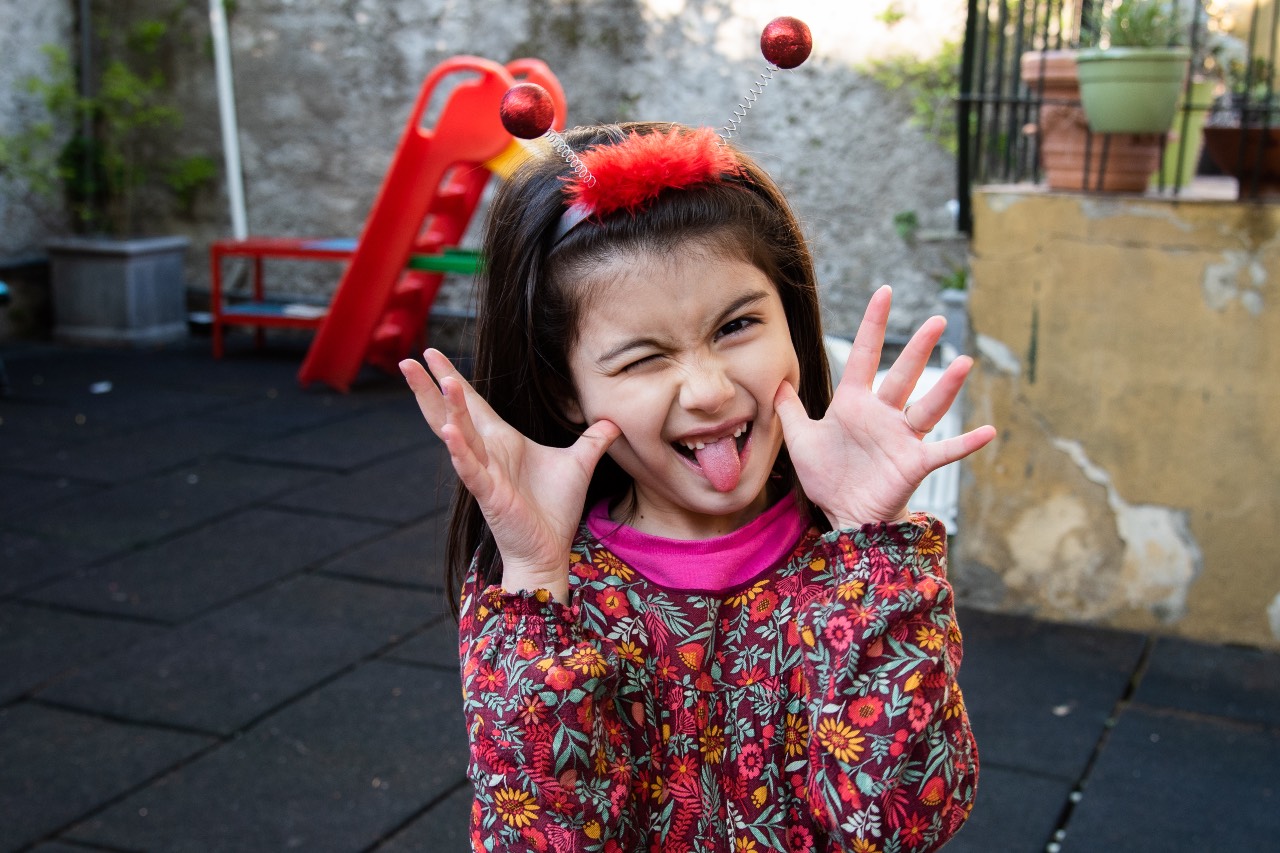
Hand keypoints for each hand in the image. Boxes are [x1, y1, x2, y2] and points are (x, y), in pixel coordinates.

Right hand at [400, 350, 619, 602]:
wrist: (548, 551)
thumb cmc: (554, 510)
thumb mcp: (579, 465)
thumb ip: (593, 440)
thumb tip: (614, 421)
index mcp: (501, 441)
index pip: (472, 403)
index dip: (453, 378)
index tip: (432, 353)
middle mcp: (487, 453)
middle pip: (451, 413)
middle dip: (430, 387)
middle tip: (409, 359)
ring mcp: (484, 473)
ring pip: (459, 435)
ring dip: (448, 408)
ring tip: (438, 381)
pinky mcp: (489, 494)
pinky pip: (470, 469)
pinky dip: (460, 451)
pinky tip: (449, 432)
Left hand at [774, 286, 995, 528]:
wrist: (845, 514)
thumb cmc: (828, 476)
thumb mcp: (800, 440)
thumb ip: (789, 409)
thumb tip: (776, 381)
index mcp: (854, 403)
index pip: (864, 355)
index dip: (873, 324)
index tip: (884, 292)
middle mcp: (883, 414)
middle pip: (903, 374)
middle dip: (918, 348)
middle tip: (937, 320)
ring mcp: (901, 437)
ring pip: (928, 406)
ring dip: (947, 387)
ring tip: (964, 362)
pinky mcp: (914, 463)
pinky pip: (945, 451)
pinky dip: (966, 443)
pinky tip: (989, 431)